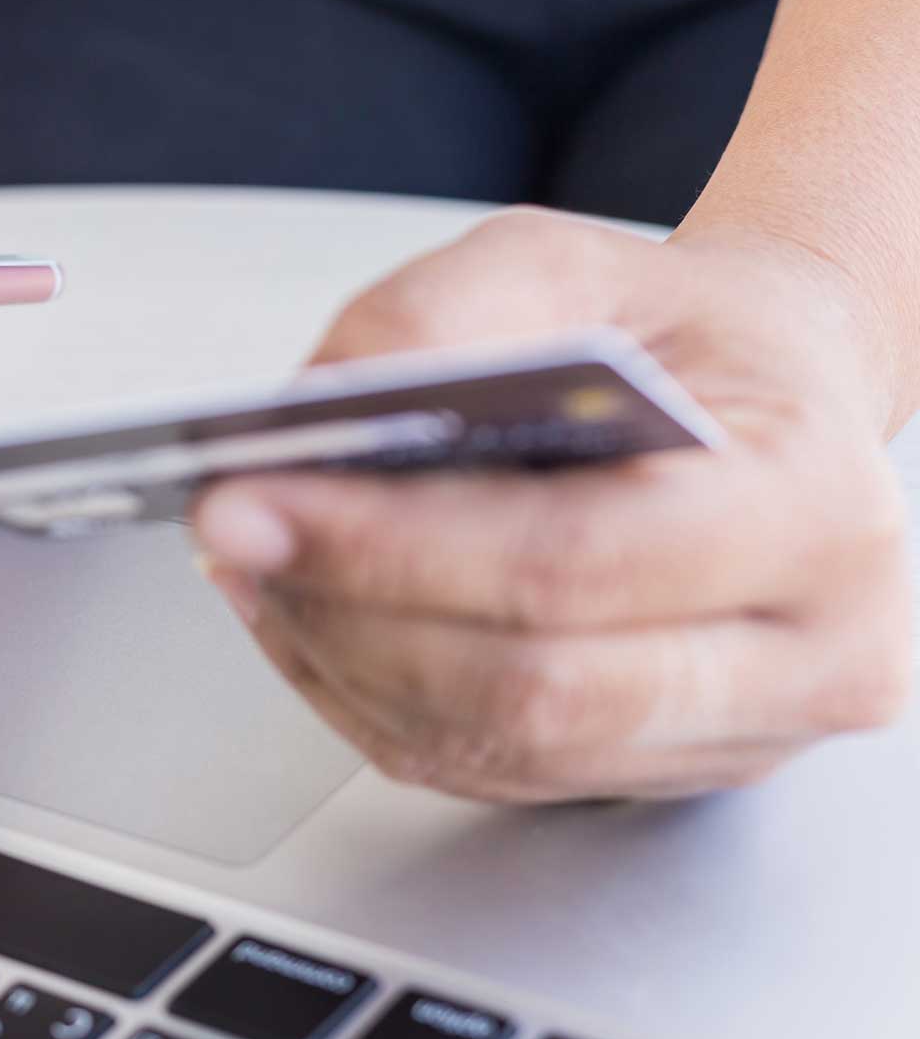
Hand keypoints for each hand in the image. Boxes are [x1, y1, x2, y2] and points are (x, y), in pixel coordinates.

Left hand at [194, 208, 912, 801]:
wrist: (769, 406)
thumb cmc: (684, 339)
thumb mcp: (571, 264)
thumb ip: (443, 312)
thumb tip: (318, 406)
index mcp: (808, 510)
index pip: (575, 566)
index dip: (393, 547)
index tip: (257, 498)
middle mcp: (803, 654)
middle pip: (527, 687)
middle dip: (347, 609)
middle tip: (230, 530)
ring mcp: (732, 738)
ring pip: (489, 744)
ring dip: (339, 655)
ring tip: (252, 559)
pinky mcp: (649, 774)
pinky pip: (472, 766)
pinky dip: (360, 690)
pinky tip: (301, 609)